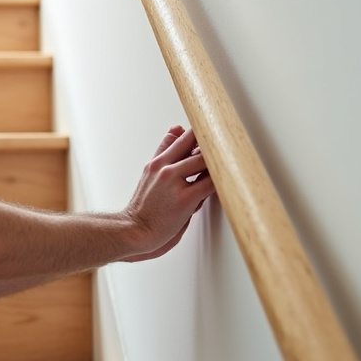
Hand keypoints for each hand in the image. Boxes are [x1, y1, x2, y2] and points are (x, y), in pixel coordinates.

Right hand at [120, 126, 214, 260]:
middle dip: (209, 144)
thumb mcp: (150, 175)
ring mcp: (173, 181)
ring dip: (216, 162)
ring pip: (203, 160)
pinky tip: (226, 183)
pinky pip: (209, 184)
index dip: (198, 134)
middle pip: (193, 142)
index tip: (209, 137)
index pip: (180, 137)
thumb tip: (177, 129)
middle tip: (221, 151)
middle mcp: (163, 167)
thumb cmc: (144, 209)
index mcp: (156, 162)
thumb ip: (164, 153)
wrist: (134, 232)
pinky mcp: (184, 199)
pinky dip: (220, 182)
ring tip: (225, 167)